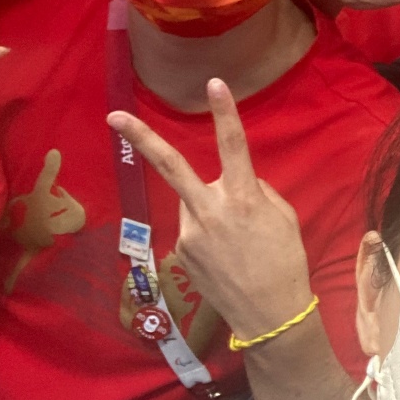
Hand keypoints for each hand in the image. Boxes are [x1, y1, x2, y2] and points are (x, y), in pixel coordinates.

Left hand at [110, 78, 313, 343]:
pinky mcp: (180, 252)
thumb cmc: (285, 262)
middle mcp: (210, 211)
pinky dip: (208, 233)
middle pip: (171, 167)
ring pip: (192, 201)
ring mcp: (189, 233)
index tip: (215, 83)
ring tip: (234, 241)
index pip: (233, 146)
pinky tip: (225, 256)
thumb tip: (237, 183)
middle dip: (140, 139)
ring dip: (208, 207)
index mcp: (243, 198)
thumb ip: (257, 191)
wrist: (269, 316)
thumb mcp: (283, 217)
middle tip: (114, 116)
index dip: (225, 113)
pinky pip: (194, 228)